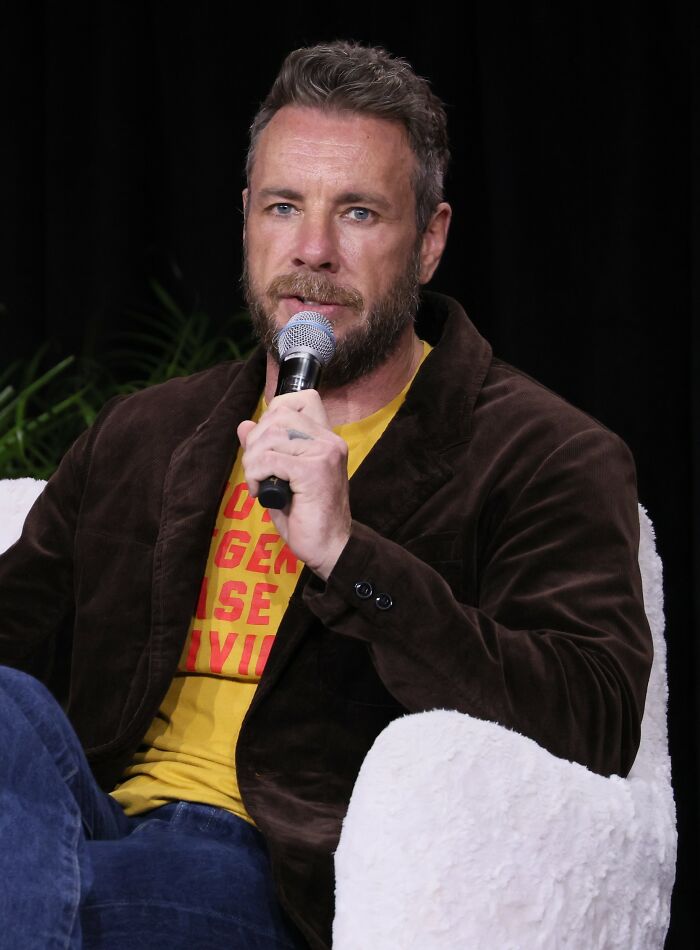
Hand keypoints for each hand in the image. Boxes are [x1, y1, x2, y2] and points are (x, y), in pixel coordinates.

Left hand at [237, 390, 351, 580]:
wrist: (330, 548)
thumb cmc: (306, 517)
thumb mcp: (281, 478)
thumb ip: (265, 449)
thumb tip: (244, 424)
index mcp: (326, 438)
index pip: (301, 399)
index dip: (274, 413)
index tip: (267, 444)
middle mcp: (329, 440)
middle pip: (278, 414)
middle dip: (255, 441)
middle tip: (256, 470)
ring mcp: (324, 454)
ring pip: (270, 436)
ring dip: (253, 460)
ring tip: (258, 482)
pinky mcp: (313, 472)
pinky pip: (270, 460)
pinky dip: (256, 475)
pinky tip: (262, 493)